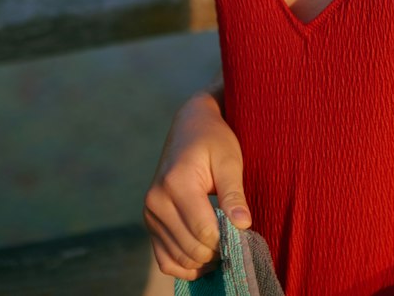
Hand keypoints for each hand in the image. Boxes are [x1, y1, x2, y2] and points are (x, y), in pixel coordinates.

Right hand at [144, 92, 251, 280]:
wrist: (189, 127)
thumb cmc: (213, 140)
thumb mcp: (229, 160)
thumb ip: (234, 193)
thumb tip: (243, 225)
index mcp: (176, 182)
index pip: (204, 230)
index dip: (227, 239)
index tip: (243, 233)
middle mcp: (156, 200)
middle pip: (191, 248)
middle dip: (217, 252)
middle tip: (235, 241)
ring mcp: (150, 213)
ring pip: (178, 258)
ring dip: (203, 261)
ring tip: (223, 247)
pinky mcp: (150, 222)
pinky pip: (165, 260)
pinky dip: (185, 265)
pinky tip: (204, 256)